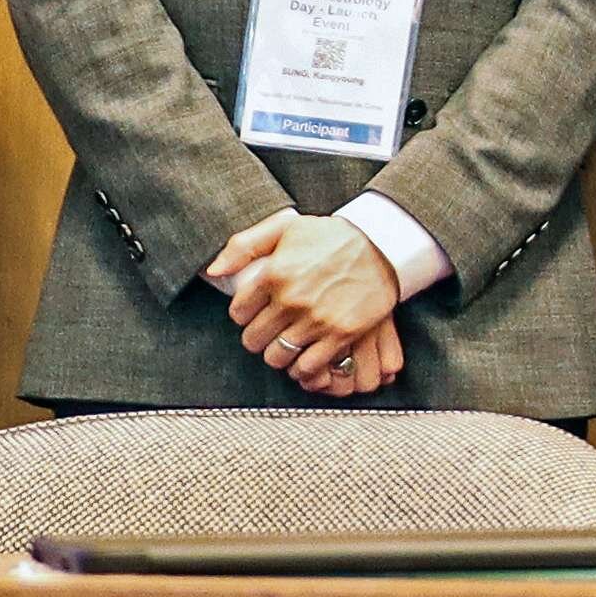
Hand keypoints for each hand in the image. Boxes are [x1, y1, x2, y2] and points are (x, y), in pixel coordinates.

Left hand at [209, 213, 407, 383]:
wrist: (382, 244)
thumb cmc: (332, 236)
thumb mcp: (285, 227)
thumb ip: (243, 246)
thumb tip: (213, 271)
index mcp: (274, 273)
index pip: (239, 313)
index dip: (245, 316)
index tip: (256, 313)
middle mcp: (292, 298)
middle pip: (254, 339)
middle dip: (258, 338)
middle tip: (270, 332)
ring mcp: (317, 318)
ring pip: (277, 357)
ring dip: (278, 355)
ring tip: (286, 346)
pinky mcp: (341, 333)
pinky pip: (307, 366)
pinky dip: (302, 369)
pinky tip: (305, 357)